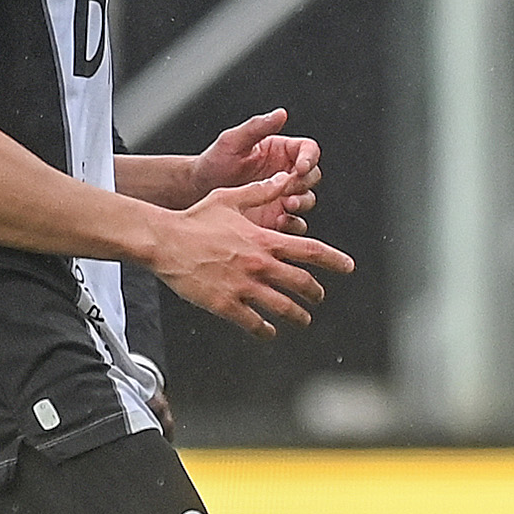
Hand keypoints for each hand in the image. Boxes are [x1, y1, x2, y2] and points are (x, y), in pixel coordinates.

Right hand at [146, 174, 354, 339]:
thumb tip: (282, 181)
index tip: (348, 267)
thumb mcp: (231, 198)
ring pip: (284, 308)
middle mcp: (259, 264)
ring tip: (303, 320)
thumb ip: (261, 192)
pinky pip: (254, 323)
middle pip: (302, 283)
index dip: (334, 260)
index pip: (310, 251)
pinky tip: (269, 332)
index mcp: (264, 239)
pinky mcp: (226, 304)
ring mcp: (244, 286)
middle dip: (316, 293)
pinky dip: (266, 331)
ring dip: (298, 316)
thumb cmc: (194, 219)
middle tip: (319, 297)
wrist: (165, 241)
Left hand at [191, 108, 319, 224]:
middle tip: (289, 188)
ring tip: (286, 204)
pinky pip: (296, 223)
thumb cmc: (214, 162)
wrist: (197, 191)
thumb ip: (257, 127)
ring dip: (302, 203)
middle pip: (312, 176)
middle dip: (304, 183)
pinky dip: (294, 224)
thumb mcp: (233, 141)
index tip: (301, 167)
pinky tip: (280, 222)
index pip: (308, 150)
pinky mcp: (277, 217)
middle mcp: (286, 173)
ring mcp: (282, 196)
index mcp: (281, 151)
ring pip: (308, 199)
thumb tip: (280, 113)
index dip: (310, 158)